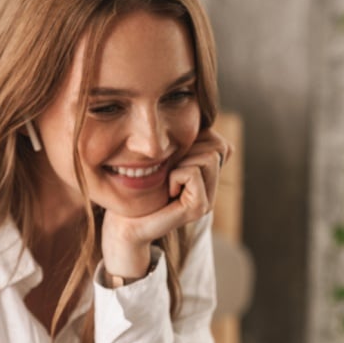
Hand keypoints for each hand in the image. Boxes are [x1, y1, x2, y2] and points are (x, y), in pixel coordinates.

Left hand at [102, 128, 232, 278]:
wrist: (124, 221)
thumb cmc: (138, 186)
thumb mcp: (165, 156)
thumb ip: (185, 142)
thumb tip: (202, 121)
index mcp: (207, 176)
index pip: (219, 142)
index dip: (194, 140)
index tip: (172, 159)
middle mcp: (212, 189)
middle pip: (217, 146)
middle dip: (187, 150)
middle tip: (168, 170)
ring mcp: (208, 200)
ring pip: (209, 157)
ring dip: (181, 162)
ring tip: (168, 180)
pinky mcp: (199, 208)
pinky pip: (193, 173)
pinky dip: (175, 176)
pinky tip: (167, 190)